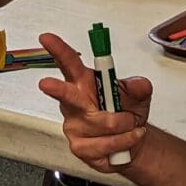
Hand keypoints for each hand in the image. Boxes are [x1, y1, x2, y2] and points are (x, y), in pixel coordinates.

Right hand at [38, 32, 152, 172]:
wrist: (133, 141)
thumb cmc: (127, 112)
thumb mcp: (138, 95)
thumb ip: (139, 86)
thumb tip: (140, 84)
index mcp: (84, 83)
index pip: (68, 63)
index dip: (57, 49)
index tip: (47, 38)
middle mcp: (74, 104)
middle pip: (65, 94)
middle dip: (57, 88)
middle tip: (46, 83)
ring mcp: (74, 126)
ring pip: (103, 123)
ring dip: (125, 125)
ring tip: (130, 125)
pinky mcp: (79, 148)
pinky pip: (107, 143)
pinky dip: (124, 141)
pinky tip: (126, 139)